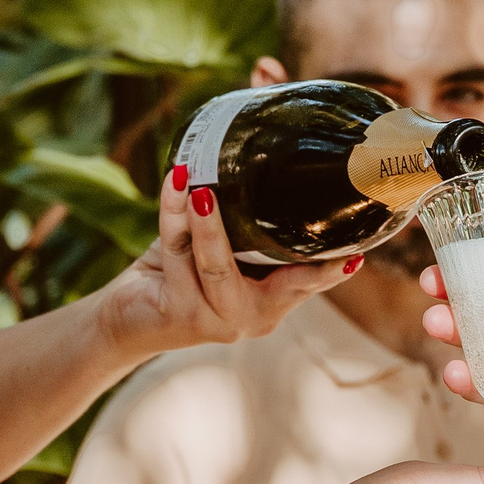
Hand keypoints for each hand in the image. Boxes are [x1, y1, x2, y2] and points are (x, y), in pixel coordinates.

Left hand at [91, 164, 353, 360]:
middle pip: (283, 282)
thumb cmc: (177, 274)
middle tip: (306, 211)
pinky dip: (173, 214)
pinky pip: (179, 255)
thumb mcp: (220, 252)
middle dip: (293, 251)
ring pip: (220, 266)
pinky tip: (174, 184)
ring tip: (202, 186)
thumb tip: (262, 163)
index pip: (310, 283)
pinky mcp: (182, 314)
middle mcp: (253, 318)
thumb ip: (244, 229)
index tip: (356, 256)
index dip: (332, 271)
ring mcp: (218, 321)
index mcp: (271, 304)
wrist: (127, 317)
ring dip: (209, 223)